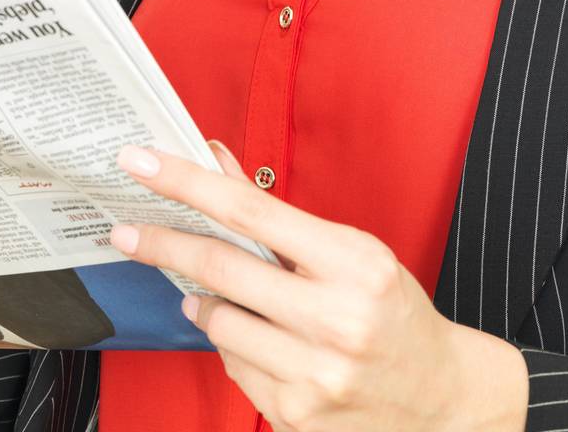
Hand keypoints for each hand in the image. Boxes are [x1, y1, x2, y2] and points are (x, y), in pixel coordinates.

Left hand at [106, 140, 526, 431]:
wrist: (442, 399)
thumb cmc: (391, 312)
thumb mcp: (351, 252)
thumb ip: (277, 214)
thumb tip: (213, 161)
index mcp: (356, 264)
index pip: (250, 211)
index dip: (186, 183)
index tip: (140, 163)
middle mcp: (338, 320)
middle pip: (220, 267)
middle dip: (162, 243)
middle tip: (125, 231)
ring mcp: (316, 374)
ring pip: (218, 322)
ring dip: (204, 302)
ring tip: (219, 297)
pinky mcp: (297, 414)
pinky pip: (232, 366)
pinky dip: (232, 346)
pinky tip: (261, 342)